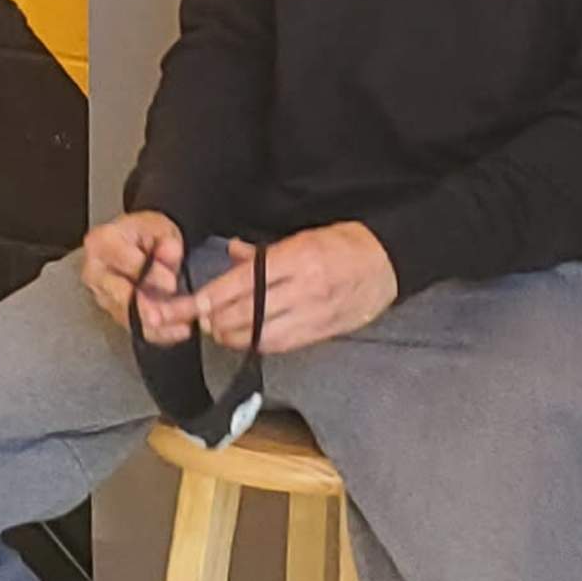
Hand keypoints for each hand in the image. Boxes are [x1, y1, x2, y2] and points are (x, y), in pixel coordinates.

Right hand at [81, 211, 199, 343]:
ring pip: (130, 318)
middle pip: (124, 297)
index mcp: (103, 242)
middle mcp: (96, 272)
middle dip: (152, 310)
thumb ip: (166, 241)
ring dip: (160, 326)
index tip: (172, 283)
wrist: (135, 243)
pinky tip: (178, 331)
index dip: (152, 275)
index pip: (129, 264)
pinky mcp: (113, 312)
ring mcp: (102, 295)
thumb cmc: (143, 233)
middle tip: (175, 316)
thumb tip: (169, 255)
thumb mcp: (160, 227)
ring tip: (183, 327)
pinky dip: (159, 333)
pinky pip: (135, 328)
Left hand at [201, 222, 396, 355]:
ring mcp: (314, 313)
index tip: (194, 305)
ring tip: (219, 331)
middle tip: (200, 320)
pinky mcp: (322, 332)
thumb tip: (233, 253)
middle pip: (247, 312)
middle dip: (217, 320)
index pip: (244, 282)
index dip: (213, 297)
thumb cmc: (344, 245)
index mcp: (297, 257)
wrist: (387, 263)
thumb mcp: (303, 235)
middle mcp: (304, 287)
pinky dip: (258, 344)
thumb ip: (264, 251)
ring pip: (261, 335)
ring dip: (233, 336)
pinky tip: (247, 339)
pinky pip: (282, 344)